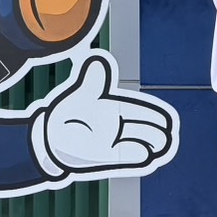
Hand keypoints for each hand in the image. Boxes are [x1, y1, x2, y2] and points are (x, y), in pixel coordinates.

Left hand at [41, 53, 177, 173]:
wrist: (48, 139)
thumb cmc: (64, 115)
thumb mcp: (80, 95)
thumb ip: (93, 81)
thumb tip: (97, 58)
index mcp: (114, 109)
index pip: (140, 111)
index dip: (154, 115)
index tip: (167, 119)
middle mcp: (117, 127)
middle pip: (144, 128)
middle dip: (156, 129)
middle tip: (168, 130)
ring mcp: (113, 143)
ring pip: (139, 143)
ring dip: (151, 143)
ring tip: (163, 142)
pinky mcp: (106, 157)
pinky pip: (126, 158)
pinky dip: (135, 155)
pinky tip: (146, 154)